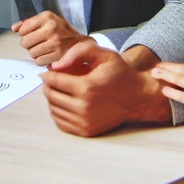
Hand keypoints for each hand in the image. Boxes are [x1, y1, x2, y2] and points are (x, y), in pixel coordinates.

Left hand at [12, 11, 87, 65]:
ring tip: (42, 48)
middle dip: (28, 44)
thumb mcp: (46, 20)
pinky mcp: (58, 55)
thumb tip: (14, 28)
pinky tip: (46, 54)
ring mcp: (55, 43)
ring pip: (31, 53)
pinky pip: (39, 61)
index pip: (23, 29)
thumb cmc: (60, 30)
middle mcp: (51, 29)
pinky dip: (41, 60)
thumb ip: (28, 22)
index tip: (30, 33)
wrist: (78, 42)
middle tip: (36, 42)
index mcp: (47, 17)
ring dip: (35, 52)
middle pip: (25, 42)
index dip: (24, 33)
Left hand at [40, 38, 171, 136]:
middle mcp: (84, 107)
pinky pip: (61, 123)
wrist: (137, 97)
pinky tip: (64, 104)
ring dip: (52, 99)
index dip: (47, 75)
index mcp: (87, 87)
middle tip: (52, 80)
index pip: (54, 81)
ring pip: (54, 110)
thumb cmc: (120, 73)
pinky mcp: (87, 131)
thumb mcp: (104, 54)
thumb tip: (56, 66)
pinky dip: (58, 113)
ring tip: (58, 91)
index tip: (46, 72)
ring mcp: (85, 122)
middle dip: (48, 86)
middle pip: (51, 96)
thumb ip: (78, 52)